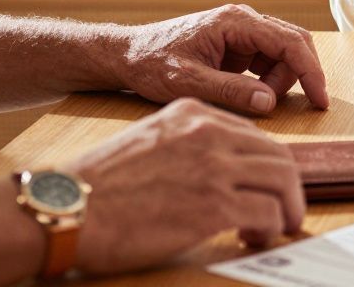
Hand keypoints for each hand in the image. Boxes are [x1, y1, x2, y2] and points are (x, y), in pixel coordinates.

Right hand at [71, 98, 304, 273]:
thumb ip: (187, 146)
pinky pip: (267, 213)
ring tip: (276, 228)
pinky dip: (271, 228)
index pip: (255, 135)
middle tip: (286, 210)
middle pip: (278, 156)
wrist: (64, 208)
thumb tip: (220, 171)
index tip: (266, 187)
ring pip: (284, 181)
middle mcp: (210, 134)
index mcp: (193, 114)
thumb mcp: (149, 142)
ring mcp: (214, 168)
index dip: (267, 166)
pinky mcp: (214, 206)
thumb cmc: (97, 186)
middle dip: (289, 187)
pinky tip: (252, 238)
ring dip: (288, 208)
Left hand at [109, 5, 329, 115]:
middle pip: (294, 43)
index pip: (289, 42)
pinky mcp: (239, 44)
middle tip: (303, 105)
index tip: (321, 99)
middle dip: (300, 75)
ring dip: (280, 80)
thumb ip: (229, 91)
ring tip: (255, 100)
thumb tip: (269, 102)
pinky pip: (270, 59)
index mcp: (235, 22)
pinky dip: (269, 80)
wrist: (127, 55)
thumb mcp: (187, 82)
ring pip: (284, 53)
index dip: (311, 71)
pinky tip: (252, 94)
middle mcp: (244, 20)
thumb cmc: (151, 64)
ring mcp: (243, 31)